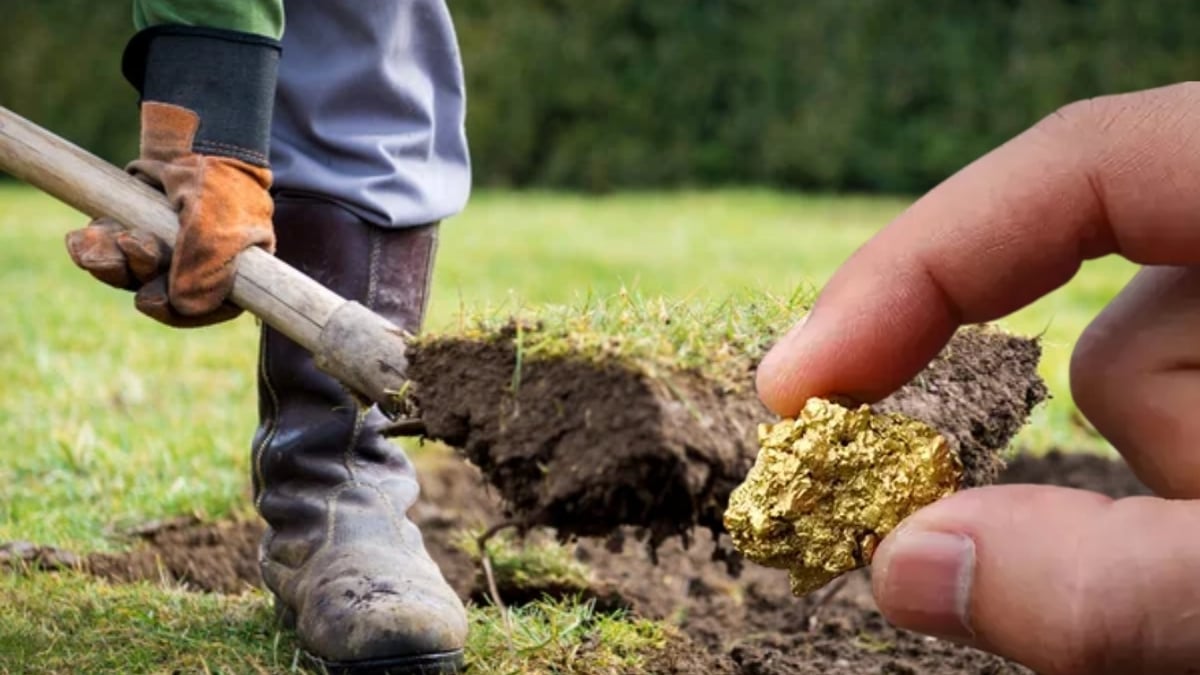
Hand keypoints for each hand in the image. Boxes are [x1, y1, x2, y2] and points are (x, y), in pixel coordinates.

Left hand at [65, 102, 273, 326]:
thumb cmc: (217, 183)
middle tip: (131, 244)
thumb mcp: (218, 225)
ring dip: (111, 262)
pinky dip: (93, 246)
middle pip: (162, 291)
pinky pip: (110, 250)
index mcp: (235, 271)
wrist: (199, 136)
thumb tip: (181, 305)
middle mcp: (200, 265)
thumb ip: (205, 268)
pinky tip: (79, 239)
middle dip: (137, 273)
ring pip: (131, 273)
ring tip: (97, 239)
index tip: (149, 300)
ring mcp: (167, 247)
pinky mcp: (138, 228)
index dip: (175, 311)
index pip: (207, 308)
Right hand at [756, 82, 1199, 673]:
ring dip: (1172, 491)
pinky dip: (1184, 490)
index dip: (916, 264)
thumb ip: (1111, 585)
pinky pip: (1178, 407)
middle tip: (1175, 578)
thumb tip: (900, 569)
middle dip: (1112, 459)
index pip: (1080, 166)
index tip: (794, 387)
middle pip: (1113, 321)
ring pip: (1147, 382)